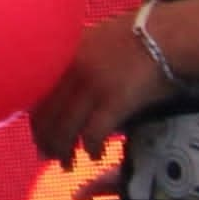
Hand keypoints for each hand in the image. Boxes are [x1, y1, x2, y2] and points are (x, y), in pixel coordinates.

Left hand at [31, 14, 166, 163]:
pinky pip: (93, 132)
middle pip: (46, 115)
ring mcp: (91, 87)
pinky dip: (90, 148)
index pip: (34, 94)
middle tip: (46, 156)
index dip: (32, 119)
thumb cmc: (133, 36)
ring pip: (65, 128)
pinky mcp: (114, 102)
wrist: (165, 35)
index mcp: (61, 57)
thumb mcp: (90, 40)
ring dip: (63, 150)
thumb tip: (62, 84)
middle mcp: (70, 72)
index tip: (35, 134)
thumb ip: (72, 60)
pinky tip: (93, 155)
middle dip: (44, 140)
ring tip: (66, 164)